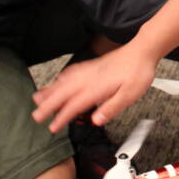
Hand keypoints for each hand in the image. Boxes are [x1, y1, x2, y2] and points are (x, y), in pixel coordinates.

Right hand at [31, 42, 160, 132]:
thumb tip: (97, 120)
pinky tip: (58, 79)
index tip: (52, 127)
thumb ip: (111, 107)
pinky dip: (61, 77)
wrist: (142, 51)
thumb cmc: (138, 72)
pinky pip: (71, 72)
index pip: (74, 105)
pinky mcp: (92, 66)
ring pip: (64, 82)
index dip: (61, 117)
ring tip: (37, 98)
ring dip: (49, 91)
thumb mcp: (130, 95)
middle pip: (63, 93)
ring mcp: (89, 70)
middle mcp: (89, 78)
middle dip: (47, 105)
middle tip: (36, 116)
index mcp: (96, 88)